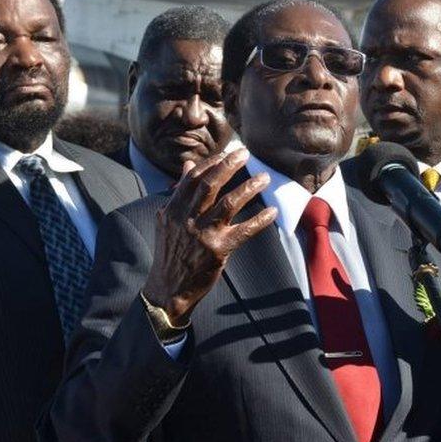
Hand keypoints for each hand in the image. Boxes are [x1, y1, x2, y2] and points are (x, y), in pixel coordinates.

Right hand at [142, 148, 276, 323]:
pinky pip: (244, 231)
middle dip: (228, 166)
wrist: (168, 288)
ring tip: (264, 178)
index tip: (227, 152)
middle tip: (245, 153)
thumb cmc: (171, 253)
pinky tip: (272, 212)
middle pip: (210, 185)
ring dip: (248, 188)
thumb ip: (180, 193)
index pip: (193, 179)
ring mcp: (202, 234)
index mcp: (174, 209)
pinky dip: (260, 220)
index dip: (211, 163)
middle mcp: (186, 219)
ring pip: (228, 203)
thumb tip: (188, 165)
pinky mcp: (217, 250)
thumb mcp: (168, 220)